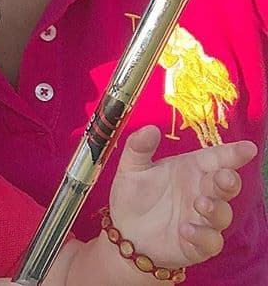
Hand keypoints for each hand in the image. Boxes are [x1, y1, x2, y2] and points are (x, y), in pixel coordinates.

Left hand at [108, 125, 256, 267]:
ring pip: (223, 214)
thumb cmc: (134, 195)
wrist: (124, 231)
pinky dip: (202, 236)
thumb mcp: (132, 167)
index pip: (216, 159)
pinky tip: (186, 229)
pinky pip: (209, 242)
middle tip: (224, 177)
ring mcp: (203, 220)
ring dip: (215, 209)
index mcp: (190, 170)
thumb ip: (139, 146)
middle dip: (229, 181)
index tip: (249, 148)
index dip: (233, 153)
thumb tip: (151, 128)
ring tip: (200, 203)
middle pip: (226, 185)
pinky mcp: (198, 245)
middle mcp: (201, 193)